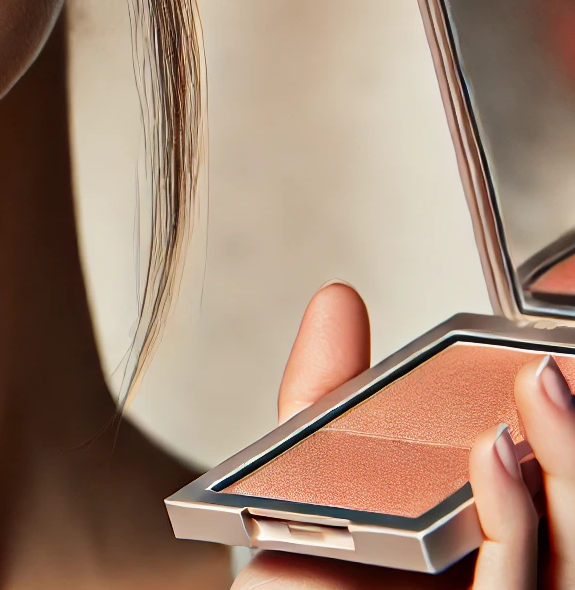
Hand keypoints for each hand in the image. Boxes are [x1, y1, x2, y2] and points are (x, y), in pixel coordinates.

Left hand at [235, 282, 571, 588]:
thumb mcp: (311, 493)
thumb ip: (327, 401)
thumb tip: (340, 300)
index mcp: (492, 549)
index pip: (558, 488)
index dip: (570, 432)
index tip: (557, 359)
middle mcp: (514, 581)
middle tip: (553, 365)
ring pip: (571, 555)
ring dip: (570, 467)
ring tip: (541, 388)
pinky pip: (517, 588)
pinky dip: (513, 521)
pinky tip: (495, 462)